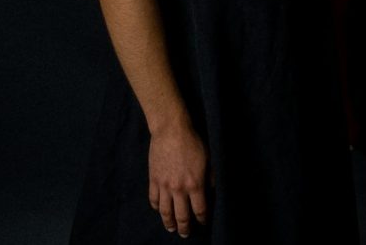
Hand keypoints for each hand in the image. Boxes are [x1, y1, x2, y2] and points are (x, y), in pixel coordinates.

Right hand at [148, 120, 208, 236]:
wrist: (171, 131)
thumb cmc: (193, 143)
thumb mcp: (209, 159)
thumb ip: (210, 177)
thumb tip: (212, 190)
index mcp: (195, 184)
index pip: (200, 209)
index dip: (202, 219)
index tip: (203, 223)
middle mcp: (179, 189)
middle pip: (181, 216)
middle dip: (185, 227)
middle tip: (186, 234)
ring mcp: (164, 186)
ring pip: (165, 212)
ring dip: (168, 223)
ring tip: (171, 228)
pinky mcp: (153, 180)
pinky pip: (153, 200)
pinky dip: (156, 208)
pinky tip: (160, 210)